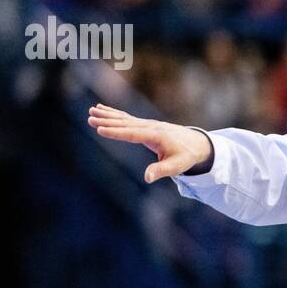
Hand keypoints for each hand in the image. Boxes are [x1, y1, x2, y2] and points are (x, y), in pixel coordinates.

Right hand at [87, 104, 212, 182]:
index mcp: (156, 136)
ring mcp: (147, 124)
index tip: (100, 129)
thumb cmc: (186, 156)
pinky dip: (114, 113)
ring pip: (124, 118)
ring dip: (107, 115)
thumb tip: (146, 178)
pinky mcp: (145, 125)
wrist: (196, 143)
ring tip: (91, 110)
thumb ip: (161, 171)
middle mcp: (150, 127)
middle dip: (107, 121)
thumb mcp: (177, 166)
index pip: (132, 134)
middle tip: (90, 118)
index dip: (116, 132)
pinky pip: (127, 118)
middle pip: (125, 123)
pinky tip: (102, 109)